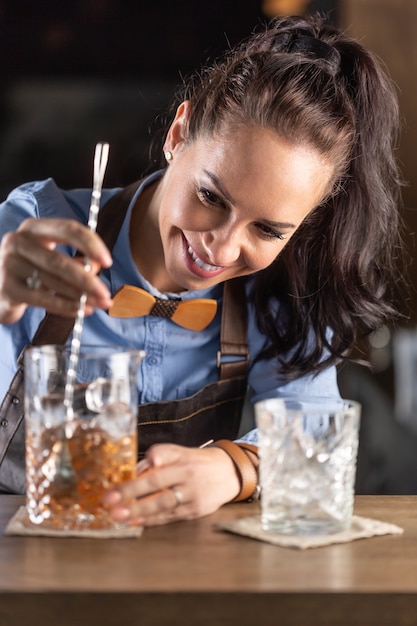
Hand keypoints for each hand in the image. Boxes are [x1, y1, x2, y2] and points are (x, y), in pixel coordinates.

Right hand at [0, 217, 112, 322]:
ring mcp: (9, 265)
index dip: (91, 244)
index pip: (67, 229)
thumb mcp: (53, 260)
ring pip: (53, 282)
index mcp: (33, 229)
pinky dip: (64, 306)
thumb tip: (97, 267)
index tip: (108, 261)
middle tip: (106, 294)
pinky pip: (42, 299)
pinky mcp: (7, 289)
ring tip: (98, 304)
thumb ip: (75, 261)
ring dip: (80, 296)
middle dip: (88, 279)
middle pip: (60, 261)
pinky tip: (79, 310)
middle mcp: (18, 242)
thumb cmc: (31, 271)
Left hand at [102, 443, 241, 526]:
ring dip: (139, 511)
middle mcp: (188, 478)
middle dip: (131, 496)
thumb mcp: (181, 451)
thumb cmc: (197, 462)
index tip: (114, 486)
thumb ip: (160, 455)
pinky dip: (152, 520)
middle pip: (157, 488)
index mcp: (183, 461)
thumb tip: (140, 466)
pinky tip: (135, 522)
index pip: (155, 470)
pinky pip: (170, 517)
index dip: (133, 480)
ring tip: (118, 516)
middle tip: (109, 503)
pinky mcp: (195, 511)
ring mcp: (193, 497)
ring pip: (163, 505)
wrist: (229, 473)